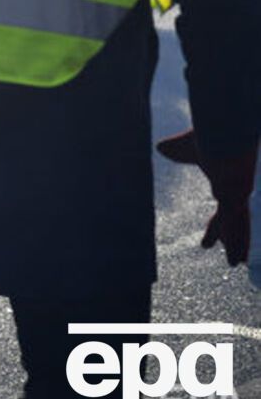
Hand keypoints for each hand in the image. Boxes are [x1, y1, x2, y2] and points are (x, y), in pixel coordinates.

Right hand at [156, 129, 256, 265]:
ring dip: (237, 245)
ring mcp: (237, 196)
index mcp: (227, 180)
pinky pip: (230, 223)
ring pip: (237, 226)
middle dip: (232, 238)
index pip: (224, 206)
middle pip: (235, 220)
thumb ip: (176, 150)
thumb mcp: (185, 146)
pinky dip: (230, 238)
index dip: (219, 221)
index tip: (217, 233)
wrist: (223, 134)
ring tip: (237, 264)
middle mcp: (236, 191)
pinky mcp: (233, 198)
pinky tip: (230, 254)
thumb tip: (161, 148)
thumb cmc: (207, 136)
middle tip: (235, 258)